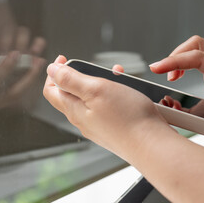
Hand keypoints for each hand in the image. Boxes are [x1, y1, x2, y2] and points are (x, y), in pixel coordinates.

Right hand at [0, 50, 44, 120]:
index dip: (5, 68)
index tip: (15, 53)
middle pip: (11, 94)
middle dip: (28, 77)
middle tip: (39, 61)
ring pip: (13, 97)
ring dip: (28, 80)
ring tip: (38, 64)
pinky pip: (10, 98)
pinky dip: (22, 84)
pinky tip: (29, 72)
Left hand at [43, 56, 170, 157]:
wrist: (152, 144)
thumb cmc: (127, 118)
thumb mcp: (95, 89)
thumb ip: (70, 79)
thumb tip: (51, 70)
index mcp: (73, 109)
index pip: (51, 90)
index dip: (54, 73)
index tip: (64, 59)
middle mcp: (83, 120)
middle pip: (73, 93)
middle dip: (83, 75)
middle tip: (97, 68)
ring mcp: (99, 126)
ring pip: (93, 98)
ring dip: (102, 83)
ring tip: (119, 77)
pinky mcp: (113, 129)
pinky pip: (107, 107)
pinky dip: (114, 94)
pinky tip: (128, 91)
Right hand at [148, 35, 203, 159]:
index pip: (198, 56)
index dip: (175, 60)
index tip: (156, 69)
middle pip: (197, 46)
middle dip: (176, 56)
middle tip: (163, 74)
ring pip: (197, 53)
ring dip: (179, 60)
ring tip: (170, 78)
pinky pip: (198, 66)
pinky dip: (184, 68)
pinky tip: (178, 83)